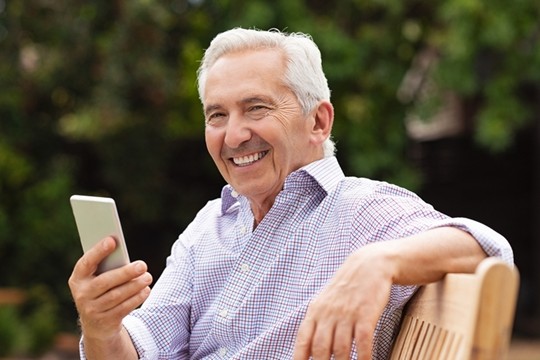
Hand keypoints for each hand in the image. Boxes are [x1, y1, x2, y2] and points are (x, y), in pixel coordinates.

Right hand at [68, 236, 152, 341]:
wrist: (97, 325)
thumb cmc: (102, 291)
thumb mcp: (99, 278)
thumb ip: (107, 266)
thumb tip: (122, 250)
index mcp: (78, 278)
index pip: (86, 263)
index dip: (98, 251)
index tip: (112, 240)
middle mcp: (82, 294)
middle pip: (104, 282)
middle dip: (125, 273)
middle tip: (142, 265)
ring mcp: (92, 310)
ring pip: (116, 296)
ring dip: (134, 286)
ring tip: (147, 277)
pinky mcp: (105, 321)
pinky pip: (123, 308)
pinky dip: (136, 298)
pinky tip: (145, 289)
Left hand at [293, 244, 392, 359]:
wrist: (369, 265)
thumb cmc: (346, 288)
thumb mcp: (325, 301)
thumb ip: (317, 323)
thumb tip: (309, 350)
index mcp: (315, 311)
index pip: (303, 340)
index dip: (299, 359)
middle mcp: (329, 313)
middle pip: (320, 349)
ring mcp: (347, 314)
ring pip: (341, 349)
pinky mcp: (366, 314)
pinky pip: (363, 342)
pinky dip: (363, 357)